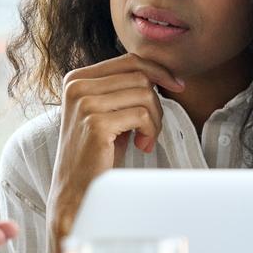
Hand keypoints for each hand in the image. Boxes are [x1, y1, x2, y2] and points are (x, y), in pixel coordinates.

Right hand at [46, 53, 182, 252]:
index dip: (159, 70)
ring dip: (154, 120)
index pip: (129, 61)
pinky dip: (150, 131)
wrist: (76, 191)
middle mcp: (77, 86)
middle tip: (150, 129)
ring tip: (145, 139)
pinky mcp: (96, 123)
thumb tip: (162, 73)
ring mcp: (84, 103)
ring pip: (144, 94)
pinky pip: (142, 115)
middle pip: (140, 76)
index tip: (177, 85)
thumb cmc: (95, 153)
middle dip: (156, 103)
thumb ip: (123, 89)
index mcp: (76, 79)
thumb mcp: (107, 112)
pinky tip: (141, 146)